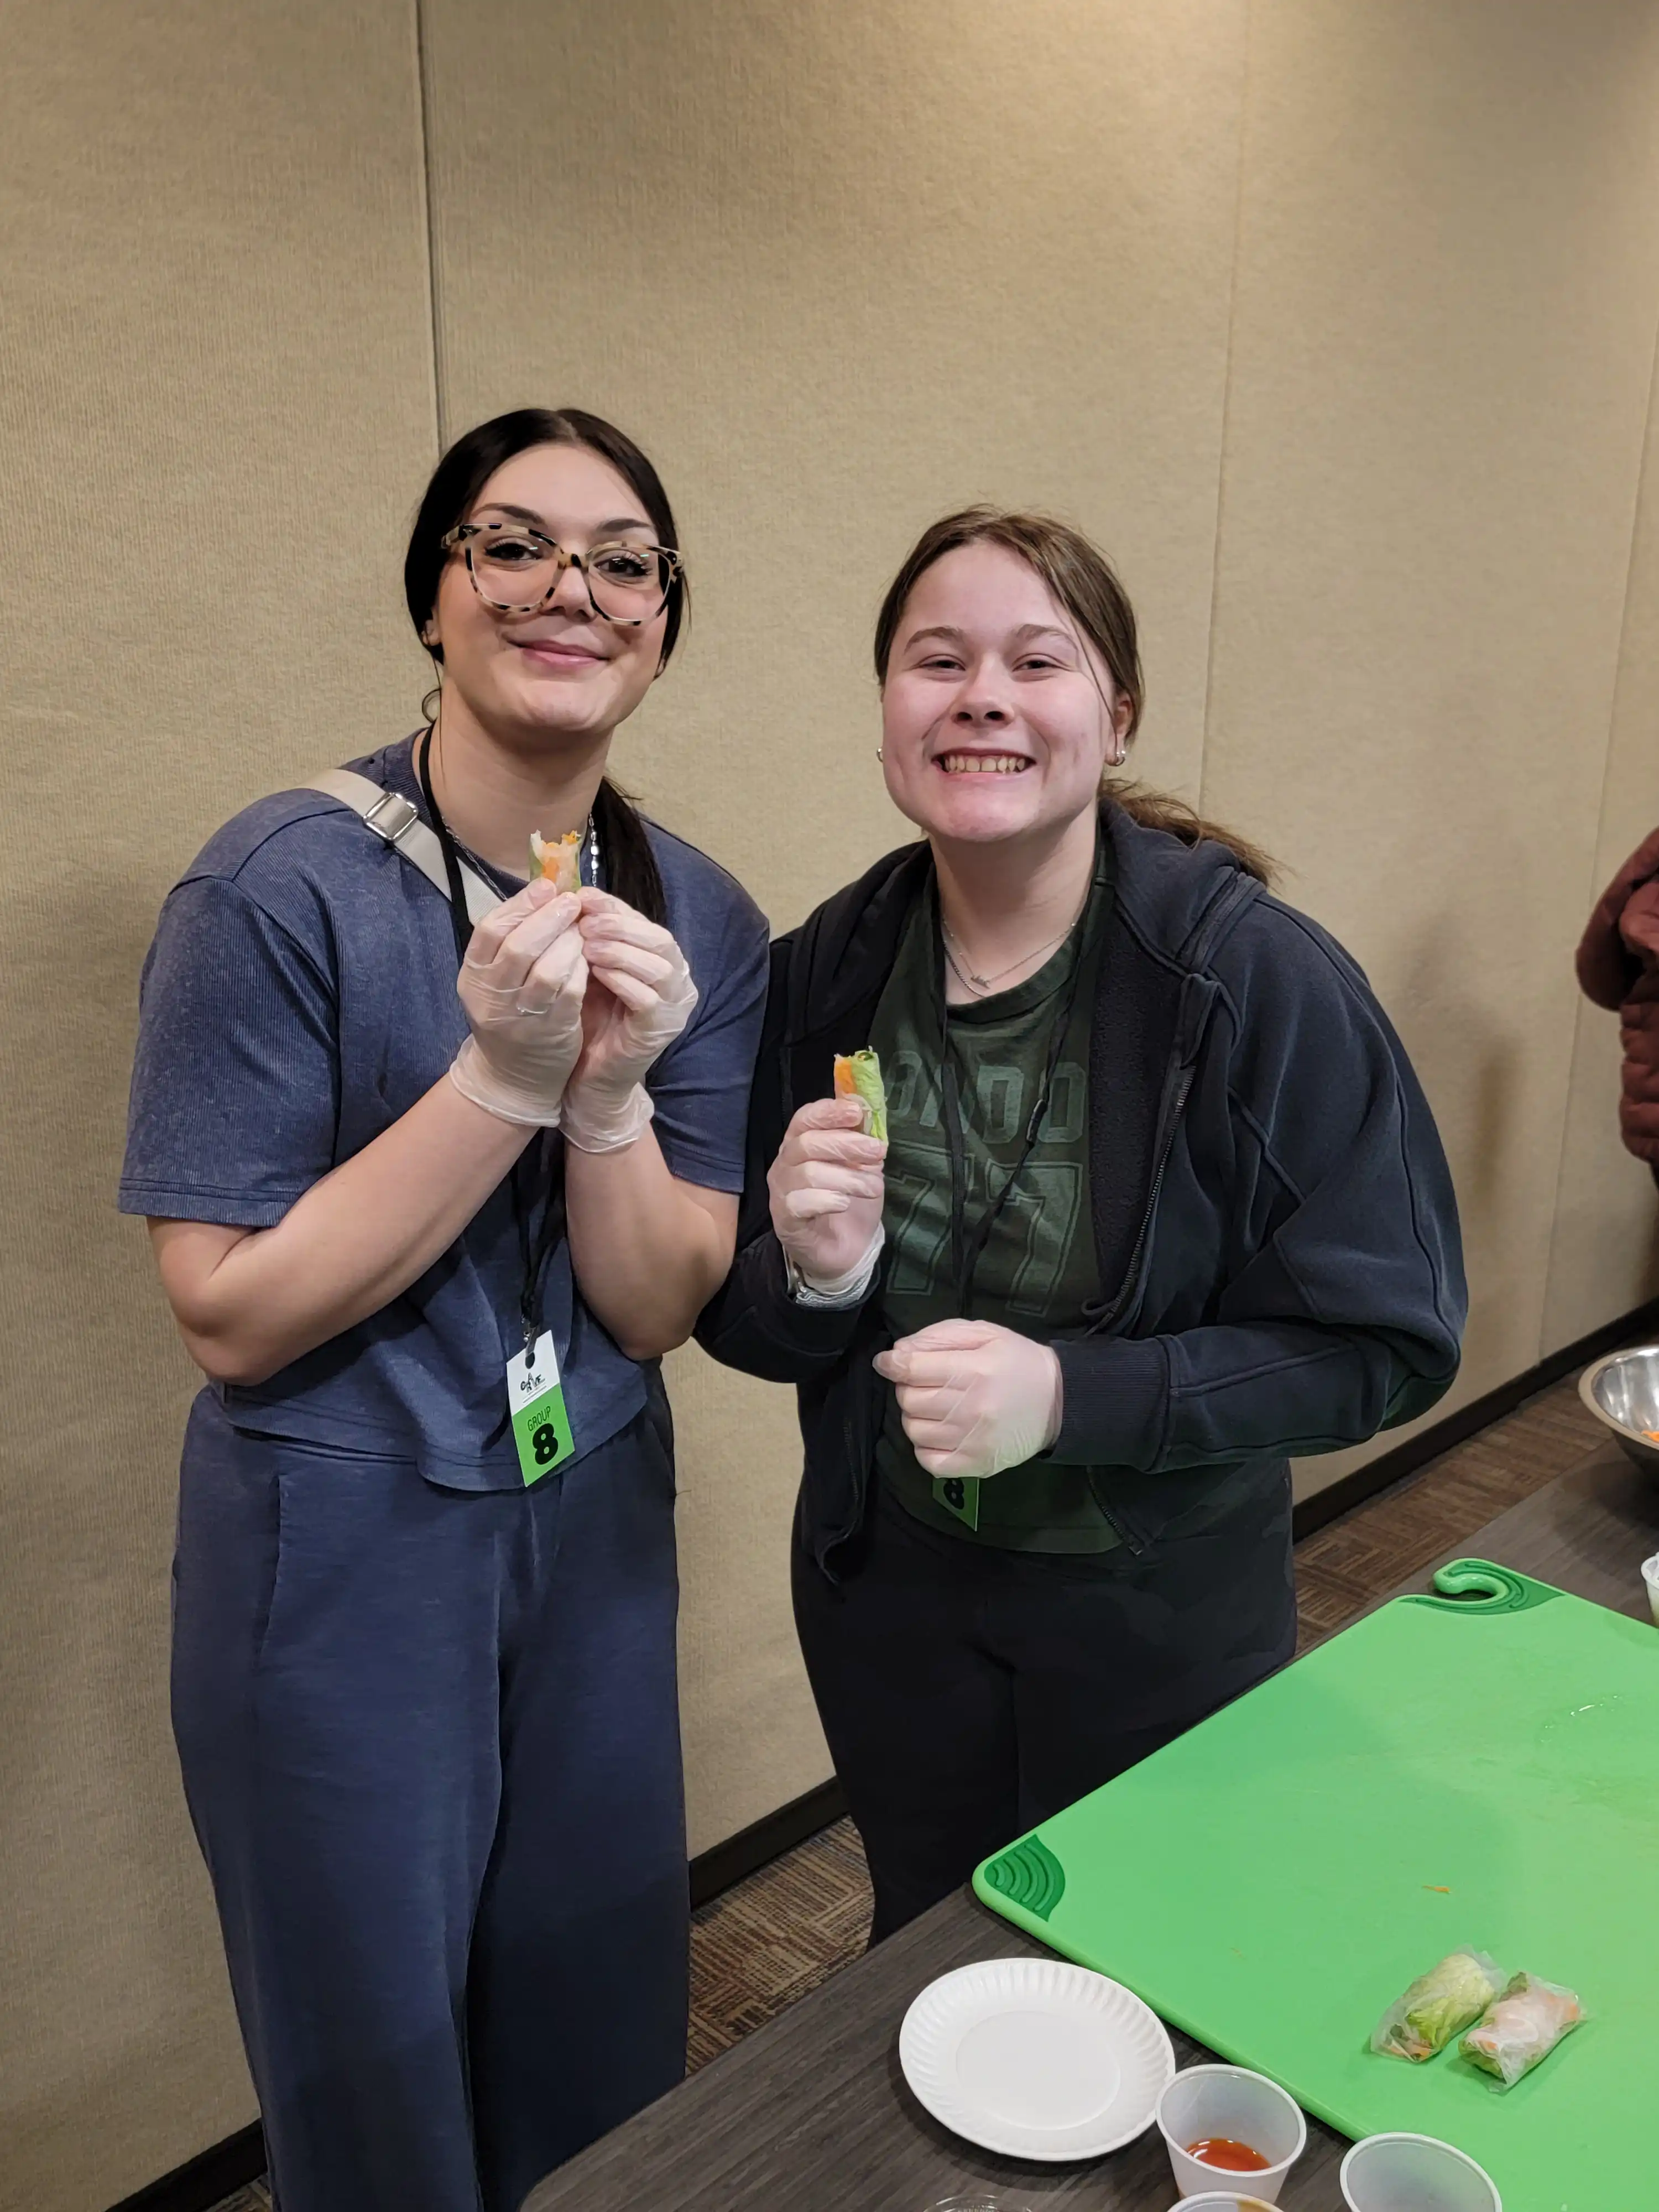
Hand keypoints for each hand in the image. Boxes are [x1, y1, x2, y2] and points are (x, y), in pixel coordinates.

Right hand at [450, 879, 586, 1125]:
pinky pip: (569, 993)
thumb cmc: (509, 1014)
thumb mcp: (496, 978)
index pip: (489, 930)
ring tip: (583, 928)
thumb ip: (512, 940)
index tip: (546, 887)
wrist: (513, 1076)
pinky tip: (589, 957)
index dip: (520, 904)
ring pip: (546, 971)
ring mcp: (521, 1017)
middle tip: (572, 902)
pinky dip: (581, 969)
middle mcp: (492, 997)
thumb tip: (545, 891)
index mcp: (473, 977)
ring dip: (569, 943)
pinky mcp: (552, 1031)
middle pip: (518, 948)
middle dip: (548, 918)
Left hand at [560, 889, 697, 1151]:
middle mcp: (676, 981)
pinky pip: (647, 999)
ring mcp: (673, 1007)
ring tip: (586, 943)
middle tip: (585, 920)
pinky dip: (622, 980)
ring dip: (620, 949)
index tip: (582, 897)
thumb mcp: (592, 970)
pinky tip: (595, 972)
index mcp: (662, 961)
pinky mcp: (660, 1030)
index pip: (645, 923)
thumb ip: (593, 938)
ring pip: (659, 966)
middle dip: (620, 925)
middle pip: (660, 939)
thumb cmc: (591, 1018)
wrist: (590, 1075)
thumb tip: (577, 897)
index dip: (615, 907)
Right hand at [768, 1097, 886, 1286]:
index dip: (829, 1112)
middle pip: (808, 1143)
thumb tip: (867, 1105)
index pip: (805, 1118)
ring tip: (873, 1187)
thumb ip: (861, 1136)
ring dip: (848, 1177)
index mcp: (800, 1144)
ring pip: (810, 1173)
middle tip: (879, 1151)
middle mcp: (785, 1164)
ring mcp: (781, 1193)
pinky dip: (828, 1200)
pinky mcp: (785, 1220)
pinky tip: (844, 1203)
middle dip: (847, 1144)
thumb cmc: (850, 1199)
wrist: (845, 1249)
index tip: (857, 1112)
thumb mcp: (862, 1164)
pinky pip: (801, 1203)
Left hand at [874, 1319, 1061, 1478]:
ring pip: (914, 1430)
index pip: (912, 1370)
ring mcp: (973, 1441)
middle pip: (909, 1400)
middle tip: (924, 1383)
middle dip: (907, 1388)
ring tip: (935, 1407)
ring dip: (916, 1416)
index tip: (888, 1363)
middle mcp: (972, 1408)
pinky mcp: (976, 1465)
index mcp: (974, 1370)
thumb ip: (938, 1337)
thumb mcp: (984, 1334)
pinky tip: (940, 1432)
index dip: (892, 1364)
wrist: (1059, 1401)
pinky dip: (925, 1446)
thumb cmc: (1017, 1361)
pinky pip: (928, 1460)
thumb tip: (897, 1354)